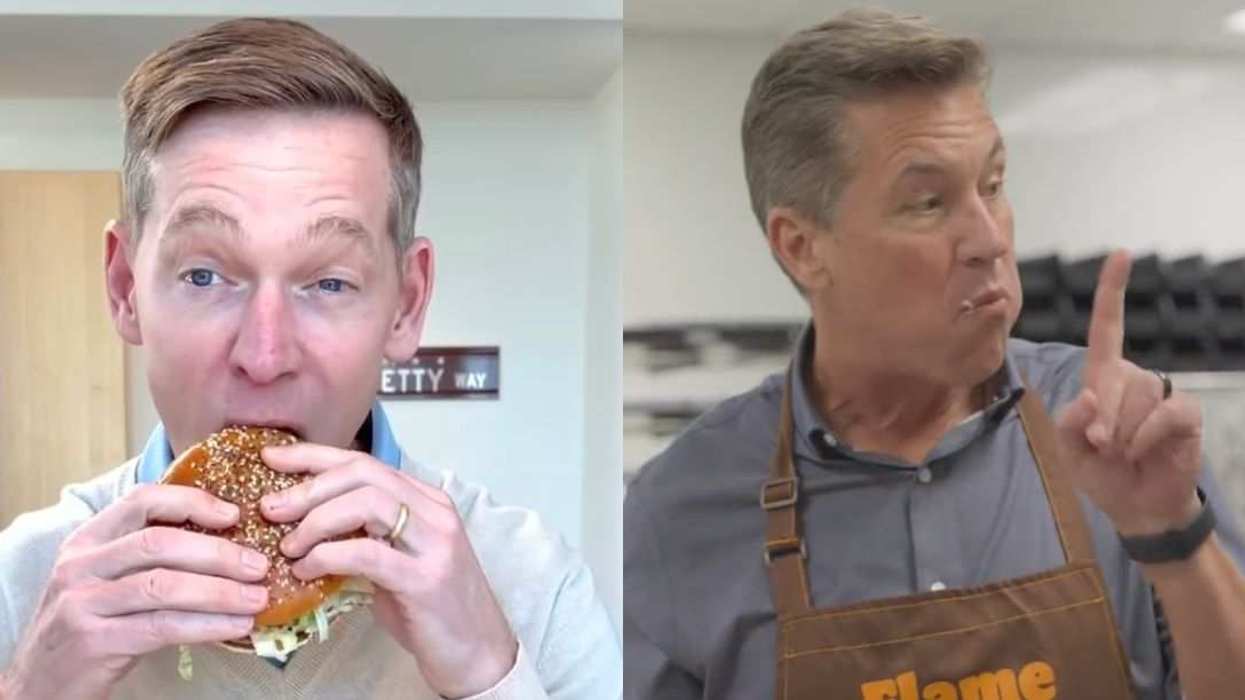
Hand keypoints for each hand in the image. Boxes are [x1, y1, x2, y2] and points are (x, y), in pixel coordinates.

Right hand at [5, 485, 270, 698]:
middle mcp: (81, 565)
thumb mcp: (107, 581)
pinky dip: (207, 625)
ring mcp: (83, 603)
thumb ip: (149, 558)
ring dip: (221, 591)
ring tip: (258, 598)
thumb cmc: (89, 625)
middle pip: (160, 543)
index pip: (142, 501)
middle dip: (219, 553)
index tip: (234, 515)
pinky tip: (236, 626)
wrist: (38, 685)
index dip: (192, 502)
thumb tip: (230, 546)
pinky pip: (162, 627)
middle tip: (259, 565)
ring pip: (164, 585)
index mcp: (88, 540)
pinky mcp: (94, 641)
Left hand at [260, 444, 517, 697]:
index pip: (365, 461)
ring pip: (367, 502)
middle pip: (363, 474)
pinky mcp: (424, 578)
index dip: (314, 456)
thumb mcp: (397, 560)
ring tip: (289, 546)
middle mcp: (435, 512)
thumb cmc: (432, 609)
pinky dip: (327, 556)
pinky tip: (306, 571)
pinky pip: (366, 552)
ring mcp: (433, 542)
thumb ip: (365, 535)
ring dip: (316, 520)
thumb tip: (303, 523)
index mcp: (427, 500)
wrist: (477, 652)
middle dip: (308, 487)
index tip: (272, 458)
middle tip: (271, 509)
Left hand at [1055, 250, 1202, 536]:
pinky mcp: (1185, 414)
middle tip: (1102, 447)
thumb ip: (1069, 422)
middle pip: (1113, 378)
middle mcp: (1132, 377)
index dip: (1112, 291)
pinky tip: (1143, 452)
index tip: (1122, 254)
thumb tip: (1091, 396)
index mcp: (1102, 377)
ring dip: (1123, 433)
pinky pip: (1164, 414)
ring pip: (1138, 398)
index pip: (1106, 328)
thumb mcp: (1069, 449)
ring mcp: (1161, 394)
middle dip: (1102, 419)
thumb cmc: (1100, 472)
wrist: (1136, 506)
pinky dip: (1146, 437)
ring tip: (1124, 452)